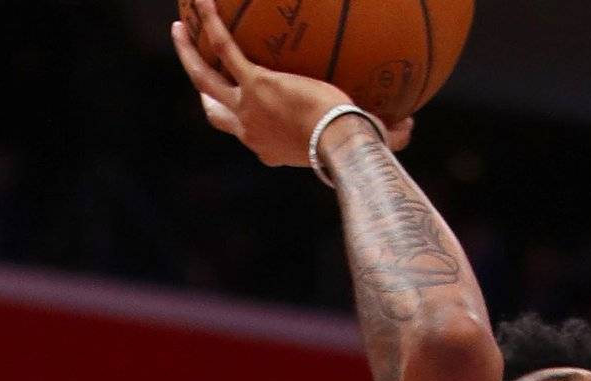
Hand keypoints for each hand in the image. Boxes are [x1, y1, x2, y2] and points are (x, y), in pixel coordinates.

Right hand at [172, 0, 371, 167]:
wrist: (340, 142)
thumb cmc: (358, 148)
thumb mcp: (367, 140)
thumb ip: (389, 133)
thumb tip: (411, 125)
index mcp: (271, 149)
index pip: (249, 137)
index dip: (244, 124)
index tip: (245, 111)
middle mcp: (251, 131)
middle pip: (213, 112)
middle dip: (202, 89)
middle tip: (196, 68)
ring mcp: (247, 107)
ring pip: (204, 77)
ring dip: (189, 52)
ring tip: (179, 27)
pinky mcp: (254, 81)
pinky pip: (225, 46)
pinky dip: (212, 21)